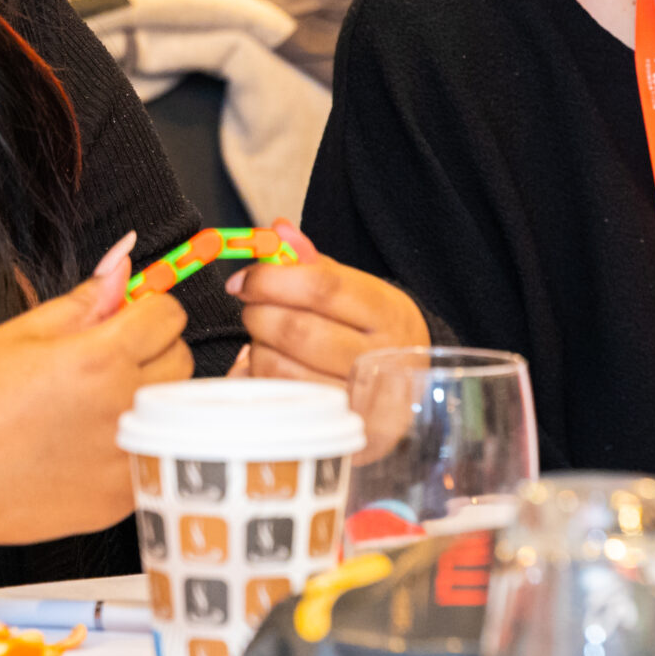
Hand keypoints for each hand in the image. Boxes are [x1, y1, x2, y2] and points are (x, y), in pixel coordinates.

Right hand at [0, 232, 191, 545]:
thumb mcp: (22, 335)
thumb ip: (84, 301)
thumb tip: (122, 265)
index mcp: (100, 356)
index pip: (168, 315)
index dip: (147, 313)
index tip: (128, 323)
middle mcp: (122, 404)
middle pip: (180, 359)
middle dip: (153, 352)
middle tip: (109, 365)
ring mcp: (127, 453)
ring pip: (174, 408)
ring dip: (150, 398)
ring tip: (101, 405)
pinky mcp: (123, 493)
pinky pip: (155, 452)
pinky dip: (135, 444)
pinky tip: (95, 444)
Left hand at [226, 219, 428, 383]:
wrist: (410, 383)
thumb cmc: (373, 330)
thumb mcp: (358, 291)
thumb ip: (315, 262)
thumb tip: (278, 230)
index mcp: (387, 311)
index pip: (322, 287)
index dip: (271, 279)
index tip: (244, 280)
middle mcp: (379, 357)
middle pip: (296, 330)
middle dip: (258, 314)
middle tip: (254, 308)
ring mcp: (358, 398)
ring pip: (280, 369)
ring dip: (257, 348)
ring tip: (268, 340)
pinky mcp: (336, 424)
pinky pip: (276, 399)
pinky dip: (260, 378)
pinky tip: (273, 366)